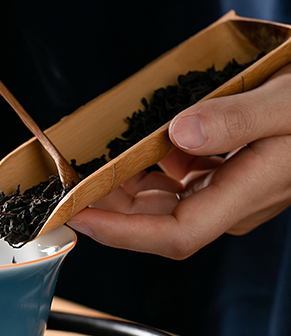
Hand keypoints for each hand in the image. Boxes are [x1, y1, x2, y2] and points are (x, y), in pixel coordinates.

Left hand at [67, 66, 290, 258]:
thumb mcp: (285, 101)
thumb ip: (235, 120)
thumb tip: (178, 135)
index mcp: (251, 190)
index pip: (177, 234)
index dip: (123, 234)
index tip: (79, 217)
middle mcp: (240, 200)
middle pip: (162, 223)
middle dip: (111, 210)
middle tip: (67, 187)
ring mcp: (237, 190)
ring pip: (168, 202)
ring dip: (127, 188)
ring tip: (91, 163)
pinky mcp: (235, 172)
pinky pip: (183, 180)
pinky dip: (152, 167)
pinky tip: (137, 145)